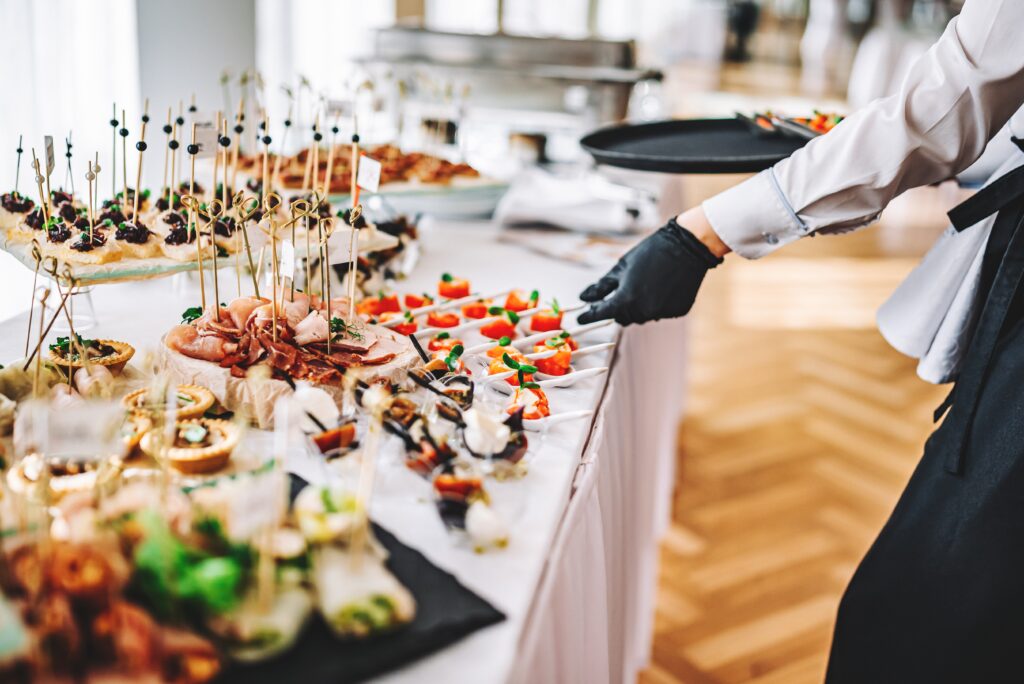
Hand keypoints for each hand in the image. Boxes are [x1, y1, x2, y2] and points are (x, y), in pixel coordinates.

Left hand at [577, 217, 722, 325]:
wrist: (688, 246)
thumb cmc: (651, 251)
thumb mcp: (622, 267)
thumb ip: (601, 286)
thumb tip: (583, 298)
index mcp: (626, 299)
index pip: (601, 314)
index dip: (589, 316)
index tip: (580, 317)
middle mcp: (643, 311)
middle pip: (622, 317)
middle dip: (618, 307)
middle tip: (621, 289)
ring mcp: (661, 313)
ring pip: (642, 315)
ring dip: (638, 305)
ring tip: (646, 283)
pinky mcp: (677, 312)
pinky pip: (660, 312)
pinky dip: (657, 303)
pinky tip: (662, 286)